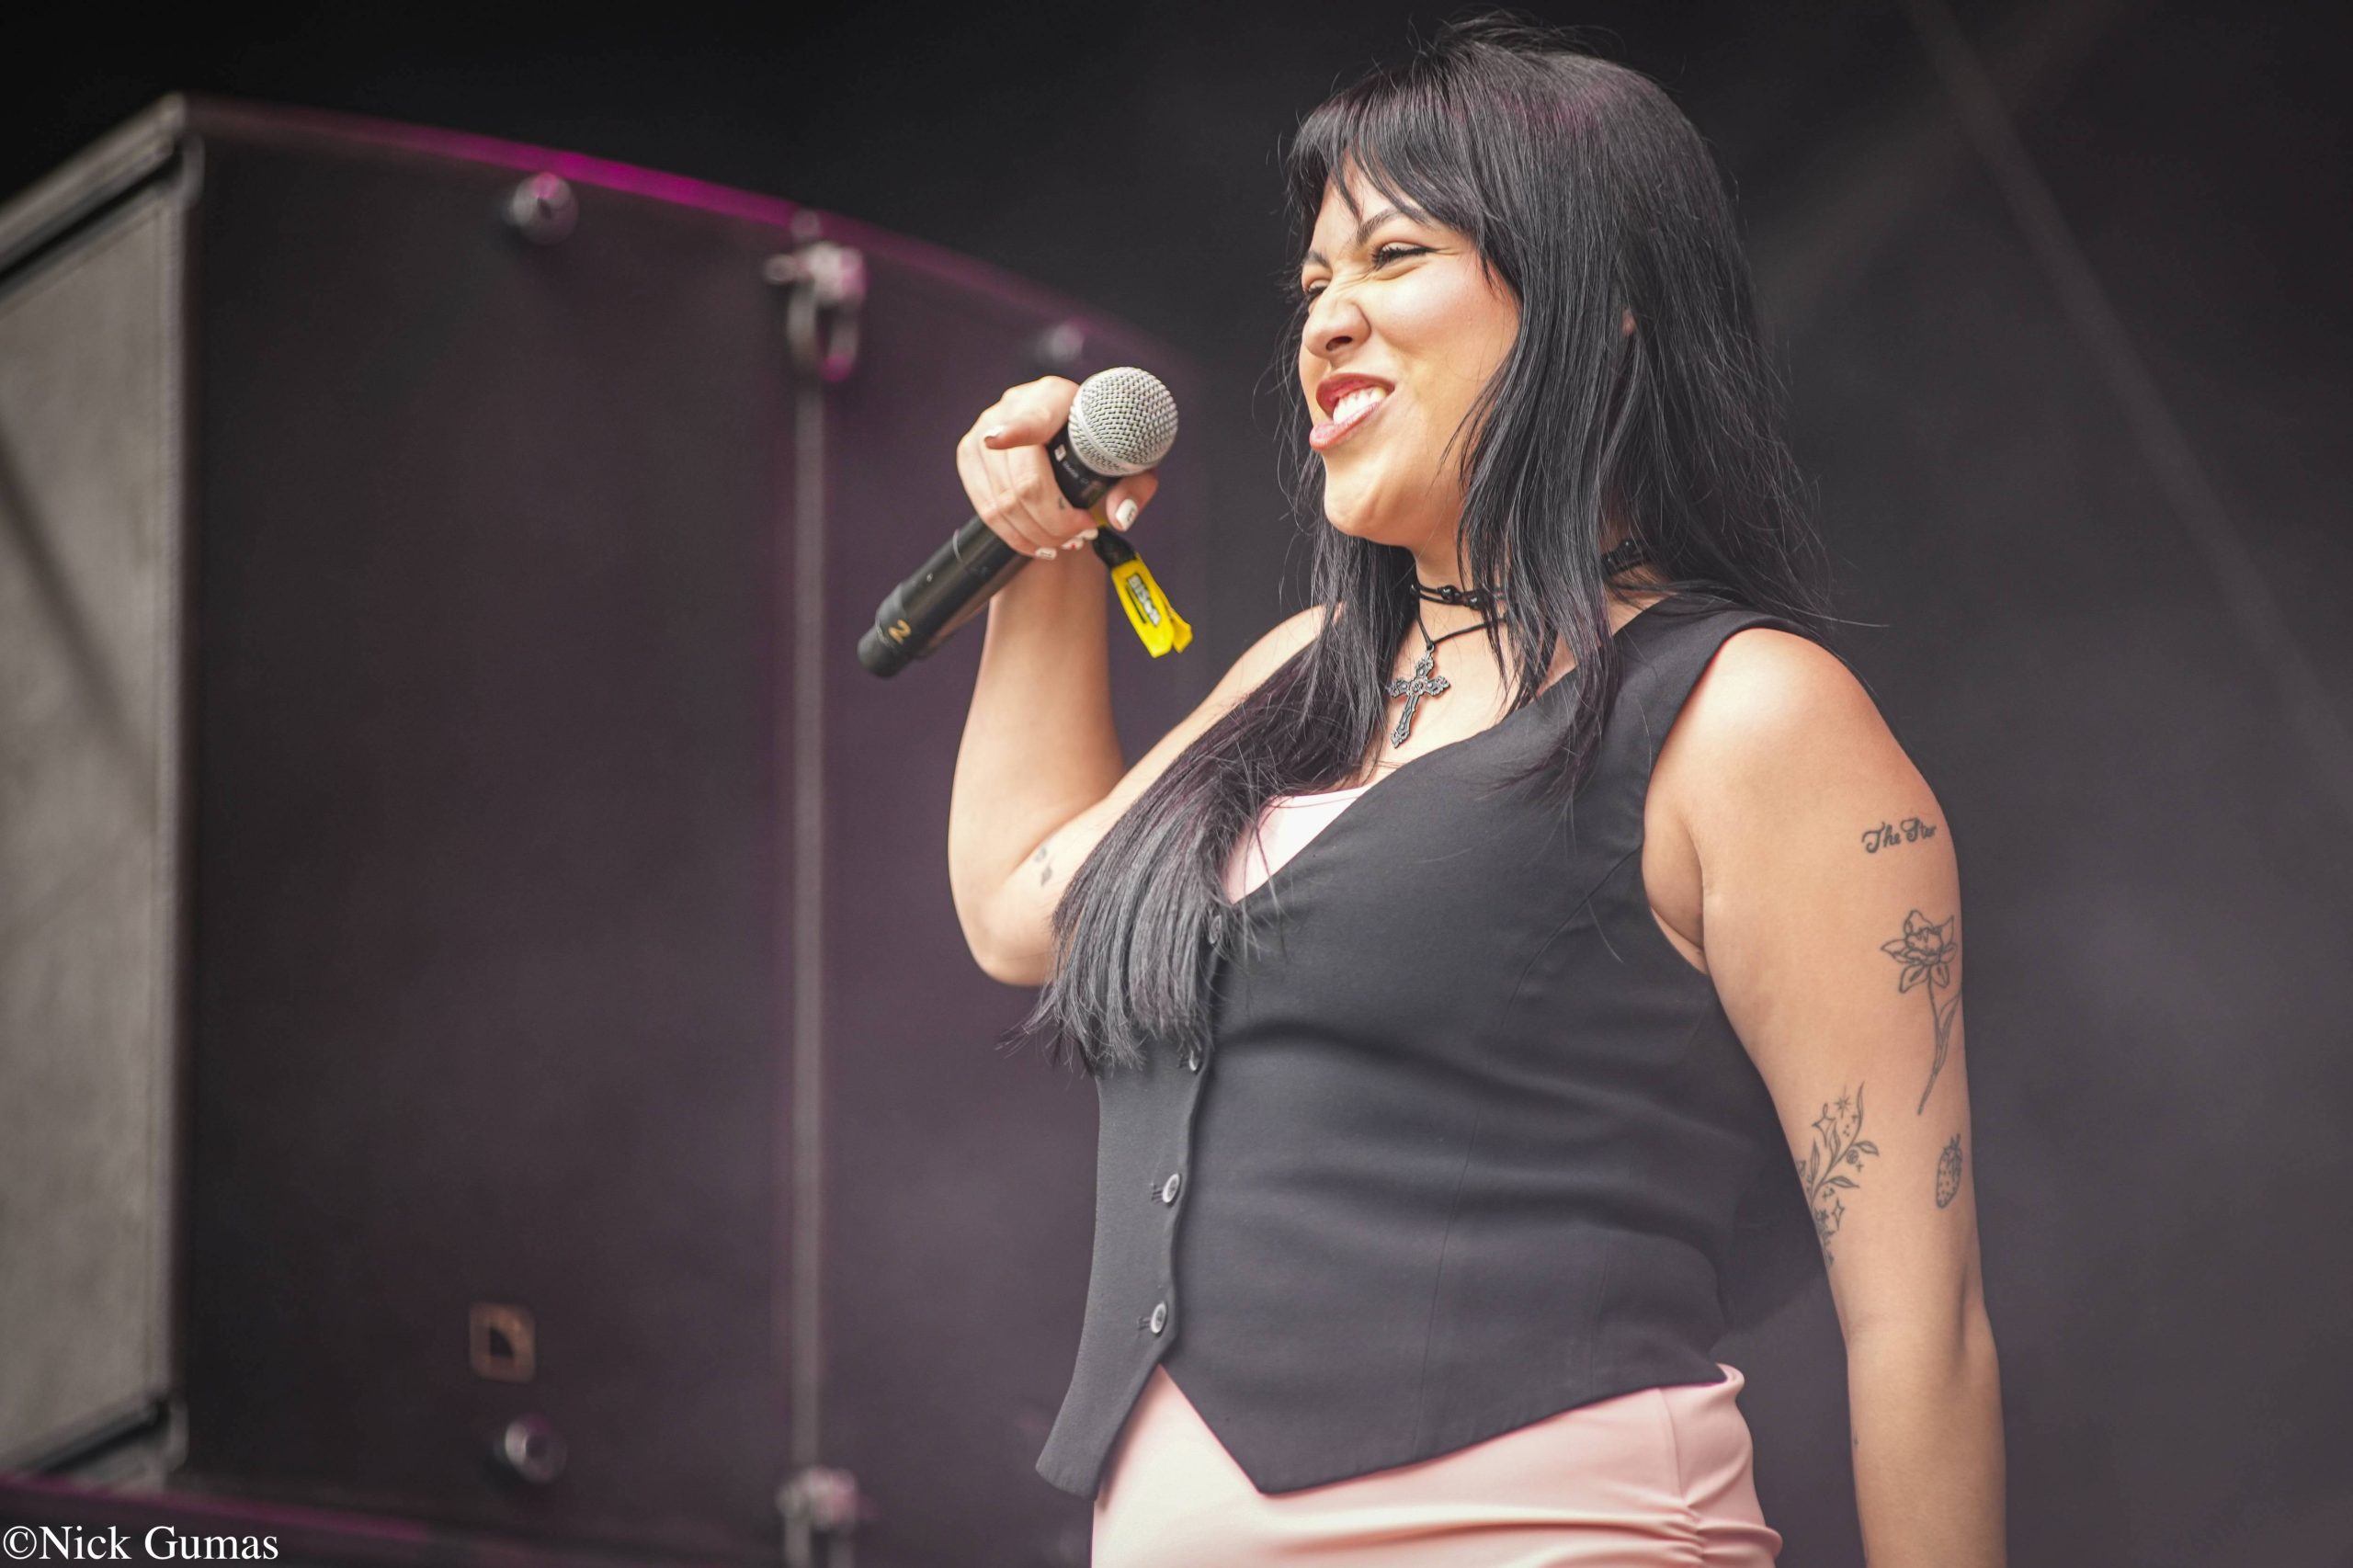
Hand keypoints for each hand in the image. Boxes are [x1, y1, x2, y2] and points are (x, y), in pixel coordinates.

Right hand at [955, 376, 1158, 559]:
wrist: (1076, 434)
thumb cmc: (1105, 446)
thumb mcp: (1132, 462)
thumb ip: (1135, 487)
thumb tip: (1120, 516)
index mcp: (1054, 396)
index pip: (1032, 418)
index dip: (1014, 431)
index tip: (998, 441)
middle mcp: (1013, 405)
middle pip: (1023, 479)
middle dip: (1055, 520)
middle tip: (1082, 533)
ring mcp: (985, 429)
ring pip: (1003, 501)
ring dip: (1038, 533)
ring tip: (1067, 540)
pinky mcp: (970, 454)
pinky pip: (986, 508)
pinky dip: (1015, 535)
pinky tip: (1039, 543)